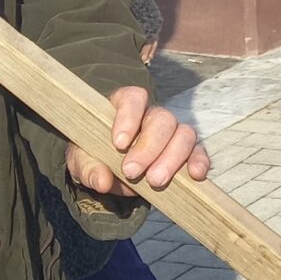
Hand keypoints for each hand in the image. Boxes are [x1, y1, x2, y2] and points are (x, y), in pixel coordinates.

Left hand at [65, 87, 209, 196]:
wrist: (109, 171)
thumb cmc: (94, 156)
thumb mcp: (82, 161)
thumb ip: (89, 168)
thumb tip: (102, 181)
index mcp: (125, 106)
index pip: (133, 98)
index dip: (128, 117)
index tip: (119, 143)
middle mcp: (152, 115)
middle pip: (162, 119)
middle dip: (149, 147)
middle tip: (131, 171)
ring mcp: (173, 133)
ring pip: (184, 134)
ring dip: (172, 158)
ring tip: (155, 181)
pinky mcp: (186, 152)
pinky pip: (198, 152)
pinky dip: (198, 162)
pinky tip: (195, 175)